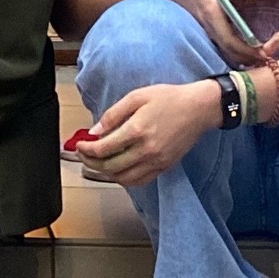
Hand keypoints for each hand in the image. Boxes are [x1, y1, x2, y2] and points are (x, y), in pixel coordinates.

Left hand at [81, 80, 223, 187]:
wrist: (199, 108)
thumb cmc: (169, 98)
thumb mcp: (136, 96)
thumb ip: (113, 115)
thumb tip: (94, 132)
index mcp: (137, 130)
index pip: (103, 149)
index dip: (86, 150)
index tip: (79, 145)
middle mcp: (146, 149)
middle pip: (110, 167)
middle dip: (91, 163)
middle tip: (83, 155)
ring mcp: (156, 161)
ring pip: (124, 178)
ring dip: (106, 174)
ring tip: (97, 163)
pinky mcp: (164, 167)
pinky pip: (140, 181)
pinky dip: (124, 180)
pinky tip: (117, 170)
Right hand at [149, 0, 276, 64]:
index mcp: (212, 17)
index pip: (234, 43)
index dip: (254, 50)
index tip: (273, 43)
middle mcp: (211, 32)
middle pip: (237, 55)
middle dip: (259, 55)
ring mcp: (211, 36)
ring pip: (233, 56)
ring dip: (253, 55)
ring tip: (273, 43)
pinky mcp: (212, 37)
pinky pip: (230, 51)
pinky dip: (245, 52)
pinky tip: (257, 44)